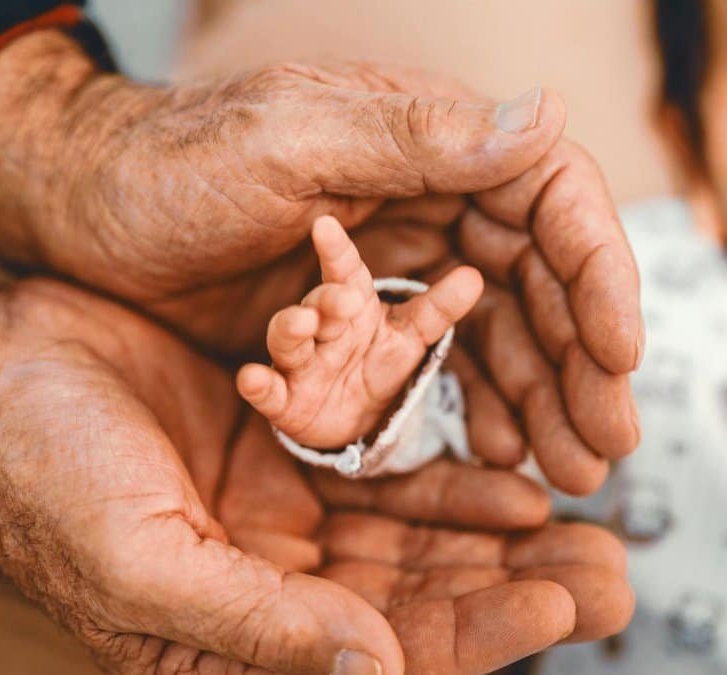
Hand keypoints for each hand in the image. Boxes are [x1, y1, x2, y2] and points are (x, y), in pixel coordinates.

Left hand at [0, 31, 642, 493]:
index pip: (550, 200)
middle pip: (540, 282)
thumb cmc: (168, 163)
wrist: (79, 212)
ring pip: (499, 335)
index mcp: (424, 144)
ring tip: (569, 469)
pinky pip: (439, 369)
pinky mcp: (361, 322)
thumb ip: (413, 138)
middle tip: (606, 445)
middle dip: (581, 364)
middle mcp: (429, 201)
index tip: (619, 352)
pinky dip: (473, 410)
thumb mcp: (286, 142)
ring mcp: (397, 266)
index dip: (597, 274)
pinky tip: (490, 454)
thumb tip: (545, 111)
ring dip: (540, 400)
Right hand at [0, 278, 631, 672]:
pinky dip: (445, 471)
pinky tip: (508, 474)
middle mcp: (270, 587)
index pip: (380, 657)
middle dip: (516, 589)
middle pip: (420, 604)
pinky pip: (383, 465)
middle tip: (611, 568)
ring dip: (499, 534)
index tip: (558, 598)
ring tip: (583, 518)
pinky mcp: (285, 444)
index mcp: (234, 639)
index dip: (476, 633)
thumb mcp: (141, 562)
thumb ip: (256, 626)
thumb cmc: (33, 477)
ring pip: (416, 538)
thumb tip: (373, 673)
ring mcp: (282, 514)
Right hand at [237, 215, 481, 447]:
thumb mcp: (412, 337)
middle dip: (326, 300)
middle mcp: (320, 327)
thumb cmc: (378, 363)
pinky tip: (251, 378)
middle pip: (316, 304)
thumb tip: (474, 276)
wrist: (356, 417)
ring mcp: (298, 362)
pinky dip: (256, 384)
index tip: (325, 226)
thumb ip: (438, 309)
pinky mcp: (283, 399)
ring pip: (286, 339)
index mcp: (351, 305)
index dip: (335, 249)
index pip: (343, 271)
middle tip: (343, 300)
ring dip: (289, 329)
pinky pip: (265, 389)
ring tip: (301, 325)